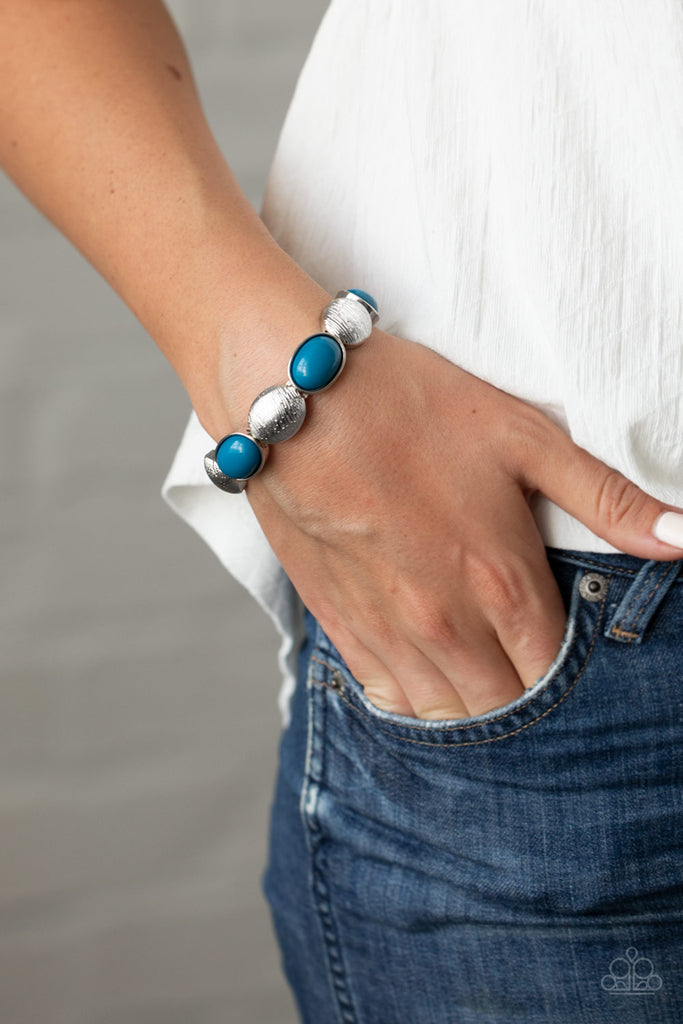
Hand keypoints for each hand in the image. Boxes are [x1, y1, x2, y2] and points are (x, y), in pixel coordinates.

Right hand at [245, 329, 682, 719]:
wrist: (293, 399)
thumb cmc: (411, 406)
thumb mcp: (523, 436)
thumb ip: (607, 498)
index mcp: (501, 582)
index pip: (555, 676)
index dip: (572, 681)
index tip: (572, 664)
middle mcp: (446, 624)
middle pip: (502, 709)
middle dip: (524, 703)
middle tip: (528, 674)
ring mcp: (387, 631)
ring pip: (443, 716)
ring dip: (470, 711)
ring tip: (483, 688)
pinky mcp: (338, 623)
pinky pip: (386, 696)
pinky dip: (412, 702)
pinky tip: (426, 683)